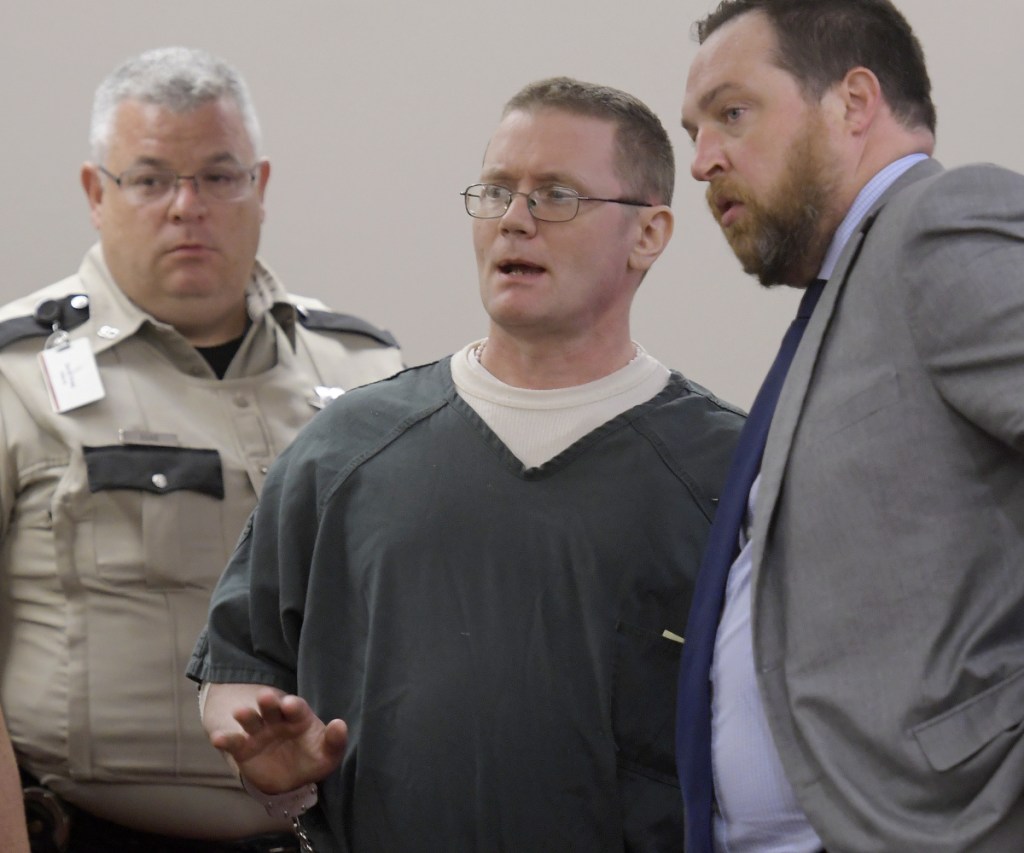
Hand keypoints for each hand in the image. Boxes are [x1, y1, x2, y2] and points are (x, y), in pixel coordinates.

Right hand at [206, 686, 347, 792]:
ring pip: (251, 720)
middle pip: (271, 707)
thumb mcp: (327, 754)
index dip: (292, 705)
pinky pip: (233, 742)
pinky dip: (225, 739)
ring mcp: (259, 733)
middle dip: (268, 702)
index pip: (296, 707)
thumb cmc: (312, 758)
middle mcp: (277, 720)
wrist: (290, 778)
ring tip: (240, 713)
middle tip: (266, 697)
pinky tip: (217, 738)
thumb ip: (335, 741)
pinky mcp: (243, 749)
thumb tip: (340, 725)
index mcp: (298, 717)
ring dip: (246, 716)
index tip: (289, 704)